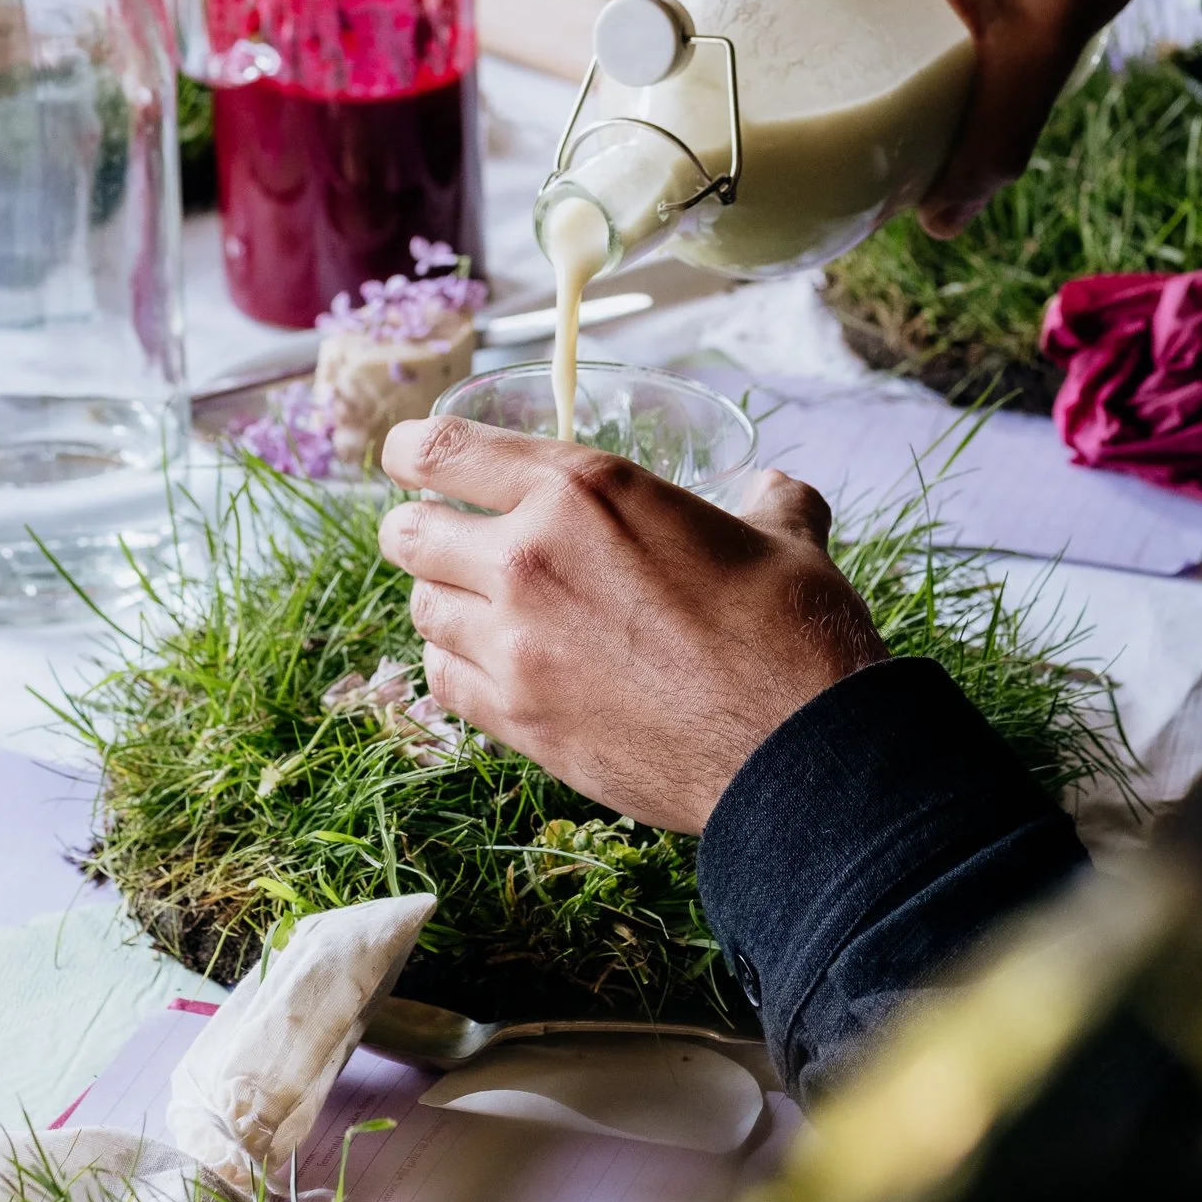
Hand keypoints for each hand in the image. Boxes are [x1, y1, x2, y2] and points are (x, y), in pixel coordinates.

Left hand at [378, 421, 884, 834]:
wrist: (794, 752)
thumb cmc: (791, 633)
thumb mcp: (784, 538)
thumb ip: (765, 501)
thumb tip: (773, 487)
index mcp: (582, 488)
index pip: (442, 449)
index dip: (409, 449)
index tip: (407, 455)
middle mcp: (528, 556)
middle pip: (406, 532)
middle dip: (419, 528)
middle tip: (450, 538)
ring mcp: (512, 643)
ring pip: (420, 608)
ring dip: (443, 600)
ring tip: (478, 605)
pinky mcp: (516, 718)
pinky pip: (442, 680)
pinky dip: (456, 666)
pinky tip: (492, 666)